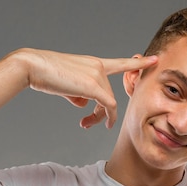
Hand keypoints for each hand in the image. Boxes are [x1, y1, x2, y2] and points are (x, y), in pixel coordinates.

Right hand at [20, 49, 157, 128]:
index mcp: (93, 63)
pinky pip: (107, 105)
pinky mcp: (93, 85)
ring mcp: (97, 75)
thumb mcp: (66, 85)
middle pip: (109, 95)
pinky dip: (108, 116)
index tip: (153, 59)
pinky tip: (101, 124)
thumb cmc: (46, 74)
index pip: (120, 63)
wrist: (33, 66)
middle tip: (86, 124)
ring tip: (84, 124)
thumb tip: (84, 104)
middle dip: (100, 112)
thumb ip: (80, 94)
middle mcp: (98, 66)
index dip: (137, 63)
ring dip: (98, 117)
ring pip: (107, 102)